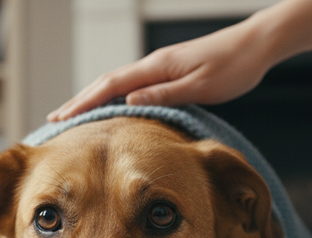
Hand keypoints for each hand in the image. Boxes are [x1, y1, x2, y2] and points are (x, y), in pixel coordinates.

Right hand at [47, 20, 275, 121]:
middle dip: (80, 101)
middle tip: (55, 119)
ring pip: (117, 83)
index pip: (111, 86)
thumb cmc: (234, 66)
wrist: (256, 45)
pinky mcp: (169, 72)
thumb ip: (165, 95)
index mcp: (157, 67)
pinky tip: (111, 108)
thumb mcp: (201, 86)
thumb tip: (128, 104)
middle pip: (106, 83)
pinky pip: (132, 85)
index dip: (84, 102)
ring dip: (93, 99)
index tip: (62, 118)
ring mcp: (160, 67)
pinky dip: (114, 97)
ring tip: (74, 115)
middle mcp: (154, 64)